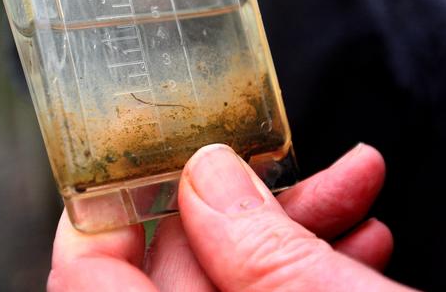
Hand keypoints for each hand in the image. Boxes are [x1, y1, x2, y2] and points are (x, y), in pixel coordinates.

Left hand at [49, 144, 416, 290]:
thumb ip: (259, 249)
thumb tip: (206, 175)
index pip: (87, 280)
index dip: (106, 213)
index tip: (144, 165)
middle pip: (173, 271)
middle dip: (232, 208)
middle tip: (277, 168)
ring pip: (231, 283)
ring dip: (287, 232)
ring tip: (348, 195)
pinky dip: (309, 271)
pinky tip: (358, 246)